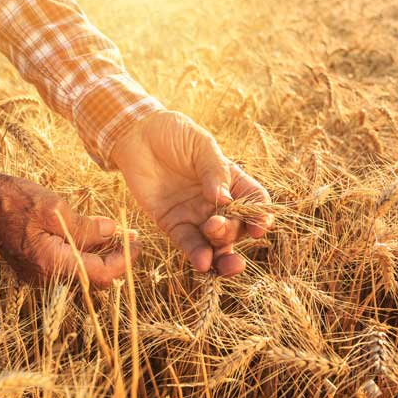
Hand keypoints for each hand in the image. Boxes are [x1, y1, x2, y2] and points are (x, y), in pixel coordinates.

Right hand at [0, 165, 138, 287]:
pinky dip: (82, 253)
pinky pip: (65, 265)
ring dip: (99, 256)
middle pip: (92, 279)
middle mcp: (45, 277)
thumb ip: (86, 226)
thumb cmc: (13, 200)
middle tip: (132, 239)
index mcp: (52, 265)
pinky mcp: (34, 265)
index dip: (125, 261)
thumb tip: (114, 233)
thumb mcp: (55, 208)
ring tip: (117, 234)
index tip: (139, 243)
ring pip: (79, 273)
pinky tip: (92, 234)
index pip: (101, 275)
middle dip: (115, 260)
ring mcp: (37, 274)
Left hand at [110, 111, 272, 276]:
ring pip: (215, 243)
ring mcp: (195, 215)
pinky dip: (197, 256)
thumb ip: (214, 171)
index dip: (260, 216)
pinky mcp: (172, 223)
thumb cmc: (173, 134)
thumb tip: (224, 200)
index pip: (254, 202)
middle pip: (236, 227)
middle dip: (231, 232)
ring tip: (216, 260)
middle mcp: (217, 202)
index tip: (258, 226)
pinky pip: (188, 244)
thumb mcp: (200, 145)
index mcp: (231, 180)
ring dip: (220, 255)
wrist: (137, 134)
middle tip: (216, 225)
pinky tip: (202, 263)